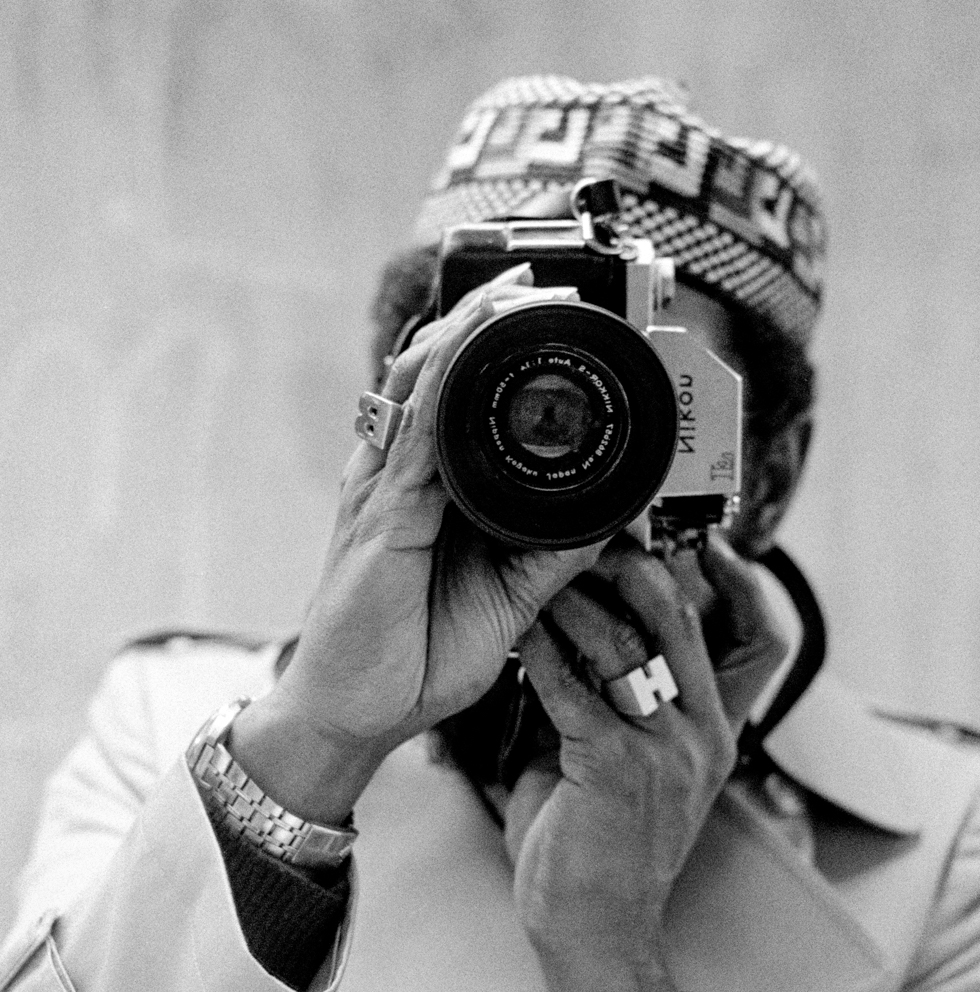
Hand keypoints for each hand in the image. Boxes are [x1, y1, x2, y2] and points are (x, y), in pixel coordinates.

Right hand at [228, 287, 603, 824]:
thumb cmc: (413, 658)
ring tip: (510, 288)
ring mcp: (382, 490)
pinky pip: (414, 437)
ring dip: (465, 332)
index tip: (544, 311)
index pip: (458, 399)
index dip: (492, 349)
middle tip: (535, 275)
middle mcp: (398, 476)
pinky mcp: (379, 516)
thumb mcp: (509, 601)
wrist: (354, 717)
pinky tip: (466, 349)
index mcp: (427, 490)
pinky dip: (441, 386)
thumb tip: (612, 519)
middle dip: (481, 318)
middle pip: (435, 372)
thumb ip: (552, 556)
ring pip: (421, 386)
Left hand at [507, 537, 786, 991]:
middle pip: (683, 618)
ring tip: (536, 573)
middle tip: (590, 535)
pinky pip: (573, 687)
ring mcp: (664, 752)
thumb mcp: (634, 769)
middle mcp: (703, 735)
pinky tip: (515, 632)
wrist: (596, 935)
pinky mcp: (614, 768)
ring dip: (572, 599)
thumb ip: (620, 704)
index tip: (707, 542)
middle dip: (635, 565)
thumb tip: (580, 639)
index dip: (742, 584)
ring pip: (623, 642)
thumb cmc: (601, 849)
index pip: (761, 641)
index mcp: (719, 732)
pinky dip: (540, 652)